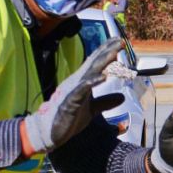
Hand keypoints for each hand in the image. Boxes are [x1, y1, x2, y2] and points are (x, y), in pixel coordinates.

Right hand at [22, 39, 124, 153]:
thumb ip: (105, 102)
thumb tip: (122, 97)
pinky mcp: (70, 103)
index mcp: (83, 82)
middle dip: (107, 52)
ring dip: (101, 63)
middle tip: (120, 41)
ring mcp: (74, 91)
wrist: (50, 132)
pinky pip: (81, 91)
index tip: (119, 40)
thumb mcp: (92, 109)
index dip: (106, 51)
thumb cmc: (70, 118)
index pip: (95, 63)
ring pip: (89, 74)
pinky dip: (91, 83)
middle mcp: (78, 82)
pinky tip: (102, 77)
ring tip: (113, 54)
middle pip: (94, 64)